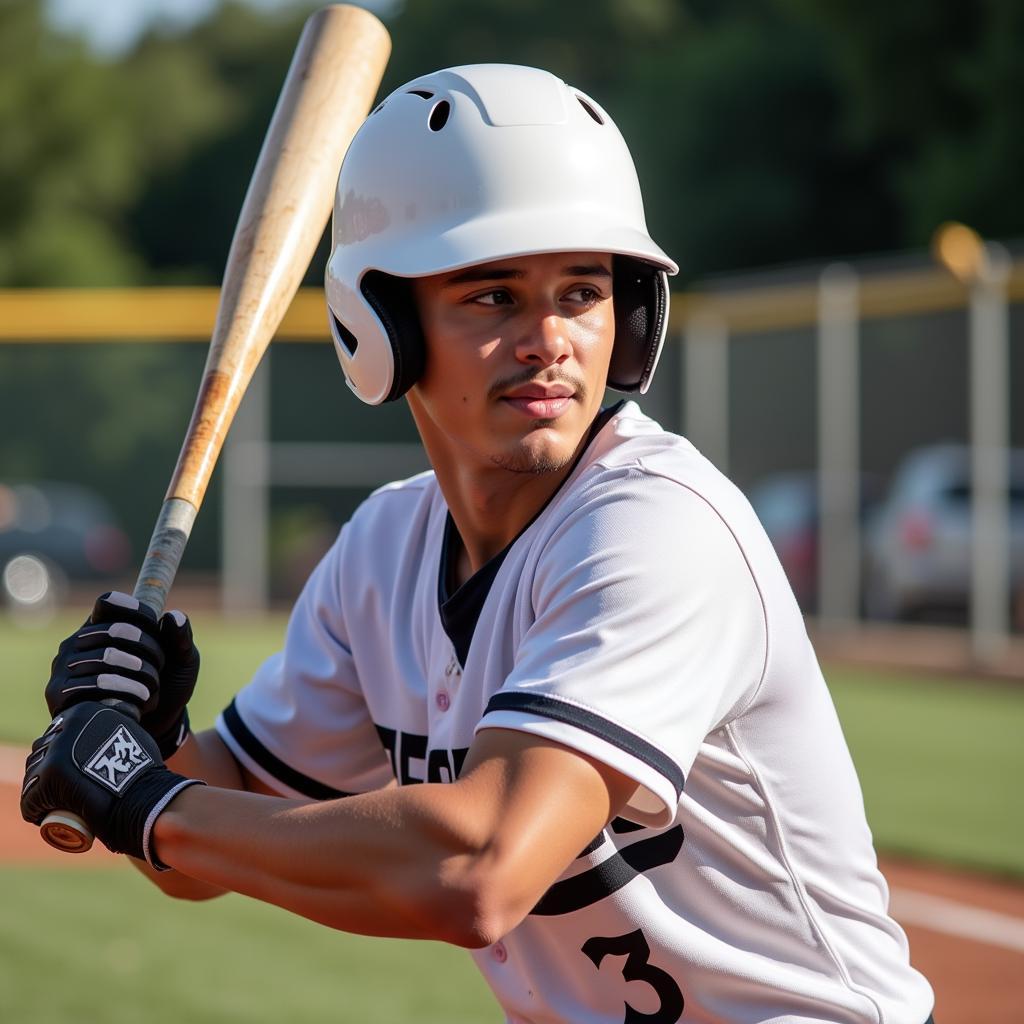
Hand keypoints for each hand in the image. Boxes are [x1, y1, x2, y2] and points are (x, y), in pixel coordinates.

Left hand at [21, 701, 202, 868]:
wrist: (145, 797)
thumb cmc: (143, 771)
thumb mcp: (131, 733)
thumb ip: (118, 724)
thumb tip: (115, 717)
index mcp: (85, 712)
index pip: (57, 733)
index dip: (59, 755)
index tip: (70, 772)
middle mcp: (69, 725)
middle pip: (42, 752)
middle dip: (46, 771)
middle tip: (63, 791)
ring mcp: (58, 750)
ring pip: (34, 775)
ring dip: (39, 790)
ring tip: (55, 805)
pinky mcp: (50, 776)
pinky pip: (30, 799)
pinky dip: (34, 810)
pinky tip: (44, 816)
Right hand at [45, 592, 199, 758]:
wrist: (150, 731)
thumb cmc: (166, 687)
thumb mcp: (182, 661)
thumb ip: (180, 638)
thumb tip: (174, 616)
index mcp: (103, 625)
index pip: (108, 603)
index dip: (133, 609)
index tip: (156, 622)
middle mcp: (78, 641)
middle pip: (115, 630)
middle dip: (149, 648)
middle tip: (161, 666)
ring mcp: (64, 666)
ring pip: (107, 657)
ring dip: (141, 673)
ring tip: (151, 689)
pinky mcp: (59, 692)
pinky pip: (95, 684)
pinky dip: (126, 692)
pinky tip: (140, 703)